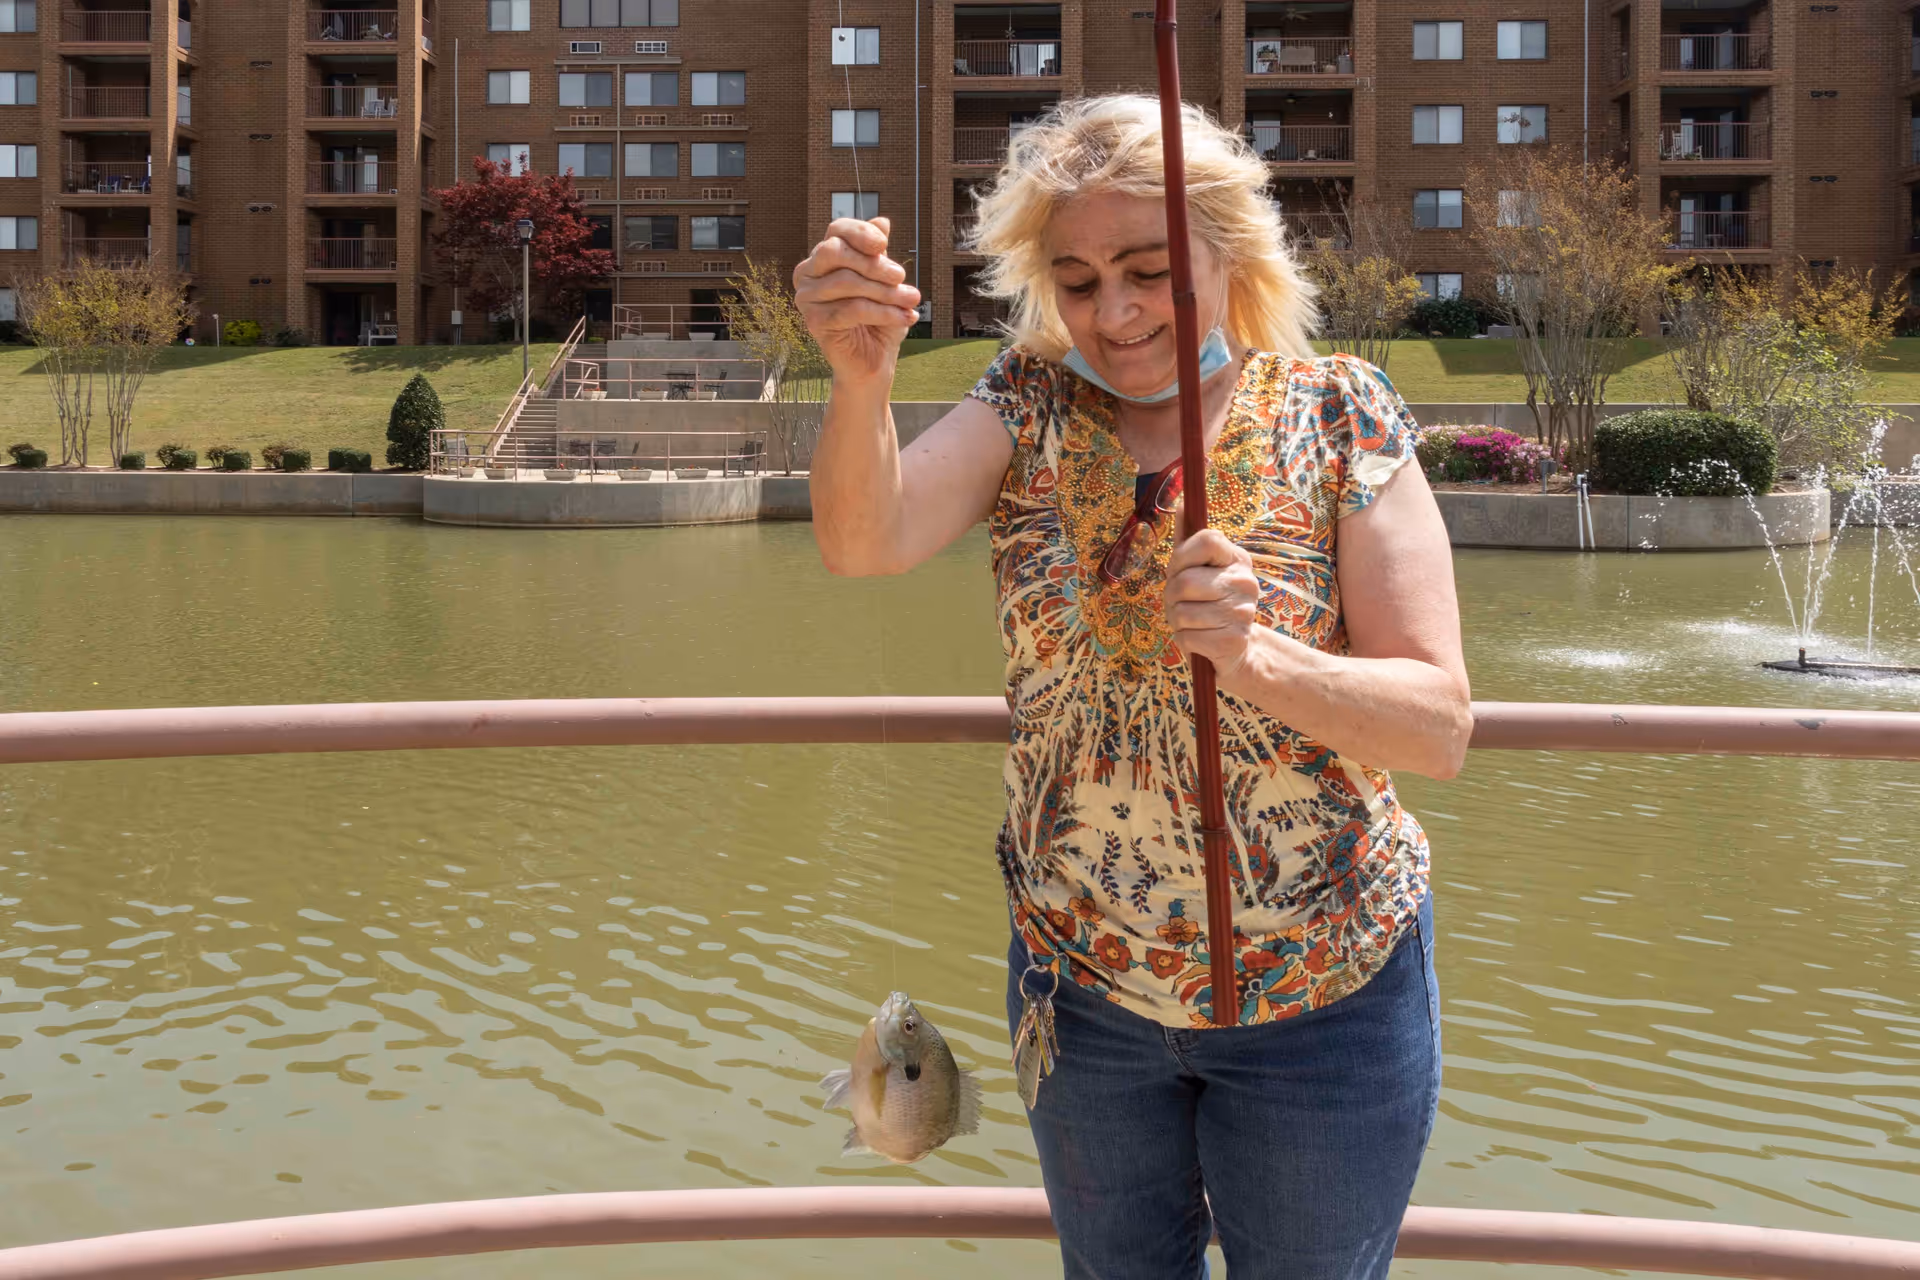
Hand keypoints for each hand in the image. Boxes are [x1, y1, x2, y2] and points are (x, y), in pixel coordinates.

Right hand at [793, 215, 921, 387]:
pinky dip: (883, 312)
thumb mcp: (884, 281)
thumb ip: (878, 253)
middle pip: (835, 252)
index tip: (883, 244)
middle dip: (874, 263)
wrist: (874, 361)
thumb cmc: (879, 318)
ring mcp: (806, 298)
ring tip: (911, 301)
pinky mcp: (813, 322)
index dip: (860, 232)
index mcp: (822, 258)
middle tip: (902, 276)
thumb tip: (882, 220)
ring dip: (886, 291)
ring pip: (847, 282)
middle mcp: (807, 274)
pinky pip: (851, 309)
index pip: (836, 230)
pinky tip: (904, 318)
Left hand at [1164, 524, 1263, 688]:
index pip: (1207, 539)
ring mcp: (1241, 612)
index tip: (1183, 570)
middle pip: (1184, 581)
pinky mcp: (1233, 640)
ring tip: (1194, 623)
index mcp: (1237, 559)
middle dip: (1172, 597)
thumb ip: (1188, 540)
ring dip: (1177, 621)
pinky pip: (1186, 636)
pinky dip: (1185, 641)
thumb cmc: (1209, 605)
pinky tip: (1200, 640)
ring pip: (1181, 612)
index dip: (1182, 556)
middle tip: (1184, 604)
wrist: (1238, 652)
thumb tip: (1182, 503)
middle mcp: (1245, 582)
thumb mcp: (1198, 570)